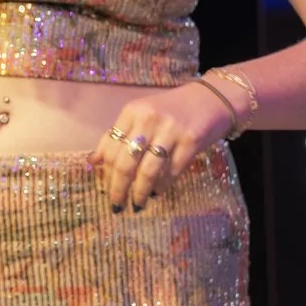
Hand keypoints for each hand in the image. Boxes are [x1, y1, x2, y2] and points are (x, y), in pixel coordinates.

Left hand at [95, 82, 236, 212]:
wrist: (212, 98)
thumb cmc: (172, 110)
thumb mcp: (142, 116)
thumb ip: (119, 135)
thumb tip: (93, 161)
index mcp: (132, 112)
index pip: (111, 149)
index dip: (106, 175)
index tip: (105, 191)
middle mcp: (149, 119)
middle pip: (126, 163)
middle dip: (118, 190)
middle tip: (116, 206)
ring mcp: (171, 130)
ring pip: (147, 171)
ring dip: (140, 193)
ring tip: (137, 205)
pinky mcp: (191, 140)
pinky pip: (171, 172)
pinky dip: (162, 186)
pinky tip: (158, 192)